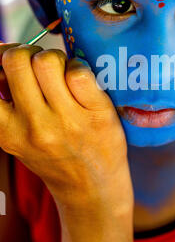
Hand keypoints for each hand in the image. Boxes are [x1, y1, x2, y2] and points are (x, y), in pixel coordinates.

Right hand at [0, 43, 132, 215]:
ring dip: (54, 58)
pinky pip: (79, 72)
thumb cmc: (54, 157)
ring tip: (60, 72)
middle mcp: (35, 126)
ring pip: (48, 60)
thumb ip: (8, 103)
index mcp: (8, 131)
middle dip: (27, 53)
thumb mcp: (19, 137)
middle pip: (17, 60)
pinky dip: (78, 67)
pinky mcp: (98, 114)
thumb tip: (3, 57)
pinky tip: (79, 80)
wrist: (92, 189)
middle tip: (37, 64)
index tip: (6, 63)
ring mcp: (68, 120)